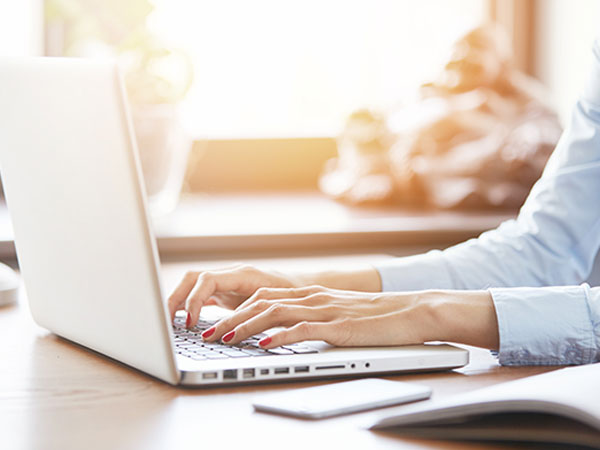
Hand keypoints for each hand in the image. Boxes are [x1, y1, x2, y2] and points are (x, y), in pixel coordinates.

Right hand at [167, 265, 300, 325]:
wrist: (304, 288)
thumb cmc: (294, 295)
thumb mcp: (276, 304)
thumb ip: (253, 312)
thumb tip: (229, 329)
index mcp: (243, 274)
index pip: (206, 280)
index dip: (194, 300)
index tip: (189, 322)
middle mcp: (231, 275)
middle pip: (192, 278)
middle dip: (175, 298)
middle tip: (167, 323)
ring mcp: (227, 283)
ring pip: (193, 285)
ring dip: (178, 301)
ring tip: (169, 323)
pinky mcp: (226, 293)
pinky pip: (201, 295)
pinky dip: (189, 306)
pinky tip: (182, 322)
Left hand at [201, 286, 498, 349]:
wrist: (412, 312)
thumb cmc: (375, 318)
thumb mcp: (337, 314)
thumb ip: (311, 319)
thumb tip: (283, 333)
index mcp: (310, 293)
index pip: (263, 295)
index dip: (236, 307)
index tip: (216, 322)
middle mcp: (313, 296)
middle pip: (261, 301)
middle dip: (230, 317)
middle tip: (208, 333)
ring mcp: (324, 309)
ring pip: (275, 311)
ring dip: (245, 326)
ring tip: (224, 339)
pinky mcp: (338, 326)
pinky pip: (302, 328)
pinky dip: (279, 335)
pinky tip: (263, 344)